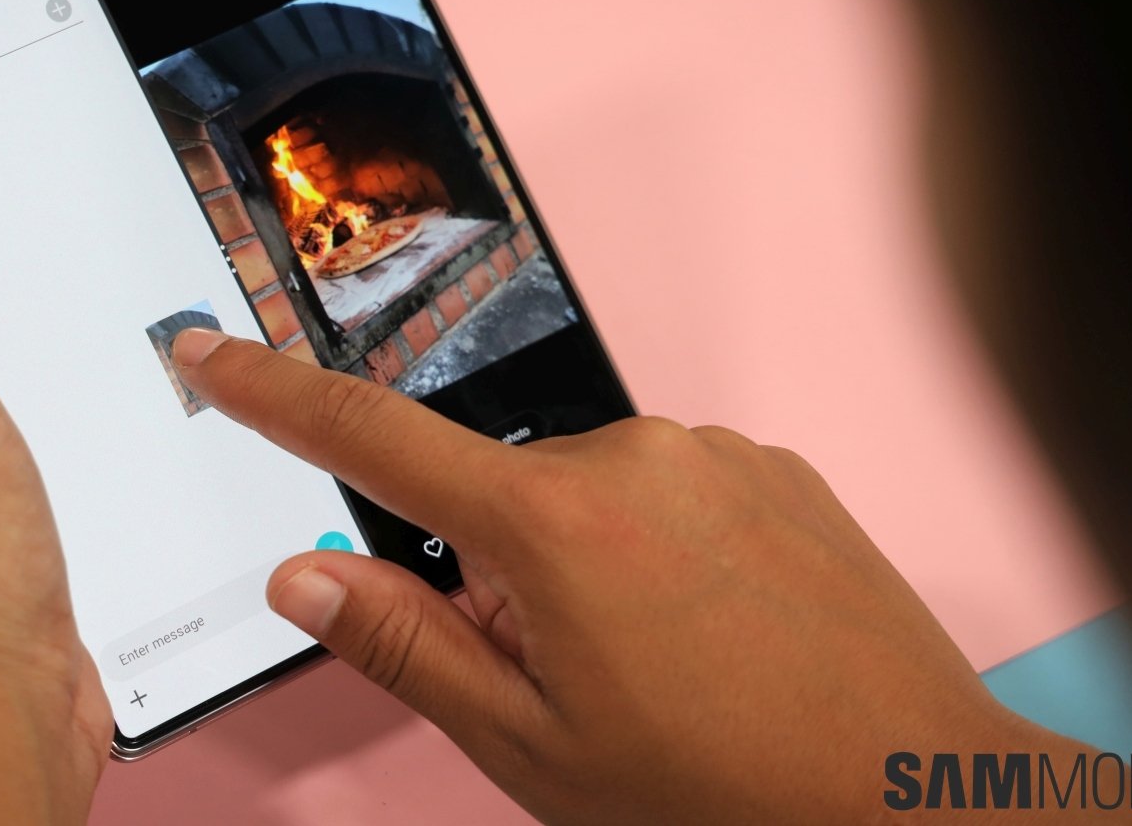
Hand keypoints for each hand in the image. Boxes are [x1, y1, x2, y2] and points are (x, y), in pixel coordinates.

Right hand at [171, 330, 1084, 823]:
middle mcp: (629, 455)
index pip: (372, 437)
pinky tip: (721, 636)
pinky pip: (672, 492)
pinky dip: (665, 553)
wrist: (920, 795)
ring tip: (669, 666)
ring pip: (588, 496)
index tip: (211, 350)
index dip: (273, 395)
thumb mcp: (530, 747)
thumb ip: (405, 646)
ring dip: (590, 565)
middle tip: (574, 676)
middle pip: (498, 493)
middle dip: (502, 572)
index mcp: (550, 523)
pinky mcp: (772, 466)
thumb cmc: (723, 793)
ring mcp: (711, 452)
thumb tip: (303, 577)